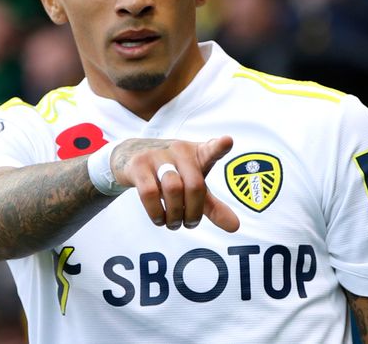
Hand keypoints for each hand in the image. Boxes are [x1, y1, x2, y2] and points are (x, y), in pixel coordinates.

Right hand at [110, 136, 239, 232]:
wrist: (131, 155)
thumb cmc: (172, 172)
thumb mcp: (194, 185)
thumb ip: (213, 206)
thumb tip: (235, 227)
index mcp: (197, 154)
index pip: (211, 149)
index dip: (220, 146)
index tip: (228, 141)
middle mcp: (179, 151)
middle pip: (195, 185)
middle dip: (194, 212)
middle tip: (189, 224)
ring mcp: (158, 156)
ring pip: (173, 189)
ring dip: (175, 215)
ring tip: (173, 223)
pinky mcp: (139, 166)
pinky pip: (150, 193)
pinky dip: (156, 213)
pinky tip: (159, 219)